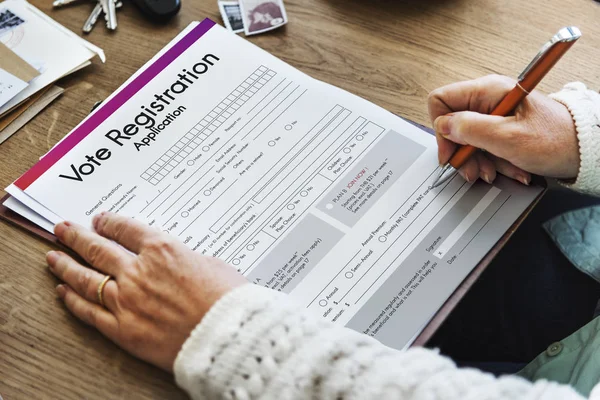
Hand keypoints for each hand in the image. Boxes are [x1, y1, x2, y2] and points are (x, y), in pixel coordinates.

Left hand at [47, 212, 246, 371]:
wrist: (227, 335)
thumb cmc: (226, 299)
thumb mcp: (210, 263)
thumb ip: (184, 259)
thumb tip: (173, 262)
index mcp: (162, 249)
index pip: (126, 229)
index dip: (109, 222)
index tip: (100, 220)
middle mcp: (138, 271)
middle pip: (98, 249)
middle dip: (77, 237)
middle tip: (62, 230)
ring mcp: (126, 300)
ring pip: (86, 278)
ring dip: (66, 265)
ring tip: (53, 257)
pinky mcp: (123, 329)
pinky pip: (90, 312)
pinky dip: (73, 301)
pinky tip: (63, 292)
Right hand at [428, 74, 579, 183]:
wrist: (585, 150)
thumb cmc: (555, 140)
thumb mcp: (508, 137)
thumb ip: (470, 129)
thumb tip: (444, 126)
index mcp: (487, 91)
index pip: (441, 101)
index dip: (441, 128)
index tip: (451, 152)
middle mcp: (488, 99)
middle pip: (454, 125)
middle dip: (463, 152)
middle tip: (474, 170)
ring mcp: (495, 114)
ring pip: (468, 140)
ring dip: (479, 161)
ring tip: (496, 172)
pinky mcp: (502, 127)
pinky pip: (485, 146)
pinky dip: (493, 161)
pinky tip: (509, 168)